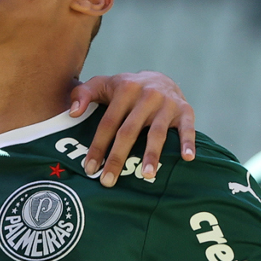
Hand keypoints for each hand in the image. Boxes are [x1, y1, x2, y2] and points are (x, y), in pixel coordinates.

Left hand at [69, 71, 196, 186]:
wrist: (161, 79)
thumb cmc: (125, 90)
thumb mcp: (103, 85)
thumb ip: (83, 94)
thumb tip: (72, 113)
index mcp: (124, 89)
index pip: (108, 122)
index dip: (98, 146)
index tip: (89, 168)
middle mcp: (146, 96)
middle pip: (129, 131)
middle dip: (118, 157)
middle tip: (108, 181)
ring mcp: (167, 104)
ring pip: (157, 133)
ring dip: (152, 155)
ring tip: (146, 176)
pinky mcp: (185, 111)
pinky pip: (187, 128)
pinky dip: (188, 143)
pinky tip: (188, 158)